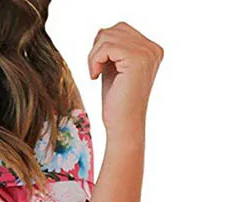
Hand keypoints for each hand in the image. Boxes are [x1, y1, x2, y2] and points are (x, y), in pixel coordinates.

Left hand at [88, 21, 163, 137]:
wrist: (123, 125)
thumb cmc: (117, 102)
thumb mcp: (114, 68)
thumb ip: (112, 49)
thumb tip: (101, 32)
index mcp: (151, 50)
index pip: (122, 29)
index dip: (103, 45)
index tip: (99, 67)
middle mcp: (153, 49)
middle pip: (115, 29)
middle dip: (98, 48)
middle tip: (95, 70)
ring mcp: (147, 53)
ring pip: (108, 36)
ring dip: (94, 55)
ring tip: (95, 73)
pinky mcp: (137, 60)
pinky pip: (106, 47)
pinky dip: (94, 60)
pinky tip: (95, 76)